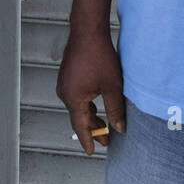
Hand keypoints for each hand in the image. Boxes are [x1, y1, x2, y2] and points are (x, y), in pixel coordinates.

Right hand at [57, 28, 126, 154]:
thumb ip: (115, 109)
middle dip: (92, 128)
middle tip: (106, 140)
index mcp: (73, 99)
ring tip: (104, 123)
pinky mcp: (67, 75)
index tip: (91, 151)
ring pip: (77, 106)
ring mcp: (64, 83)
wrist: (88, 31)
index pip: (80, 126)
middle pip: (79, 117)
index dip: (87, 140)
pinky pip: (75, 96)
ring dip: (90, 115)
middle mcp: (64, 92)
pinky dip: (86, 104)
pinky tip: (95, 104)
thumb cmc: (99, 57)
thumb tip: (119, 128)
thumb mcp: (112, 86)